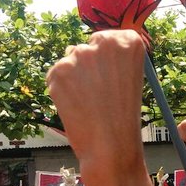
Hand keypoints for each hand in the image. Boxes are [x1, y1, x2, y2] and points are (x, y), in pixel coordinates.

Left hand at [46, 30, 146, 177]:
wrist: (110, 147)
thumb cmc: (122, 117)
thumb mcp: (129, 79)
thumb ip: (111, 59)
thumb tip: (83, 49)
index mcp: (129, 42)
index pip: (107, 38)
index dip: (106, 61)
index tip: (111, 78)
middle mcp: (104, 42)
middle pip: (87, 47)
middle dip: (87, 66)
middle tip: (97, 94)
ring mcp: (80, 55)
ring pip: (70, 60)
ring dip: (74, 78)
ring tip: (88, 102)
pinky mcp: (59, 70)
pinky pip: (55, 74)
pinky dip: (60, 89)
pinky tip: (75, 105)